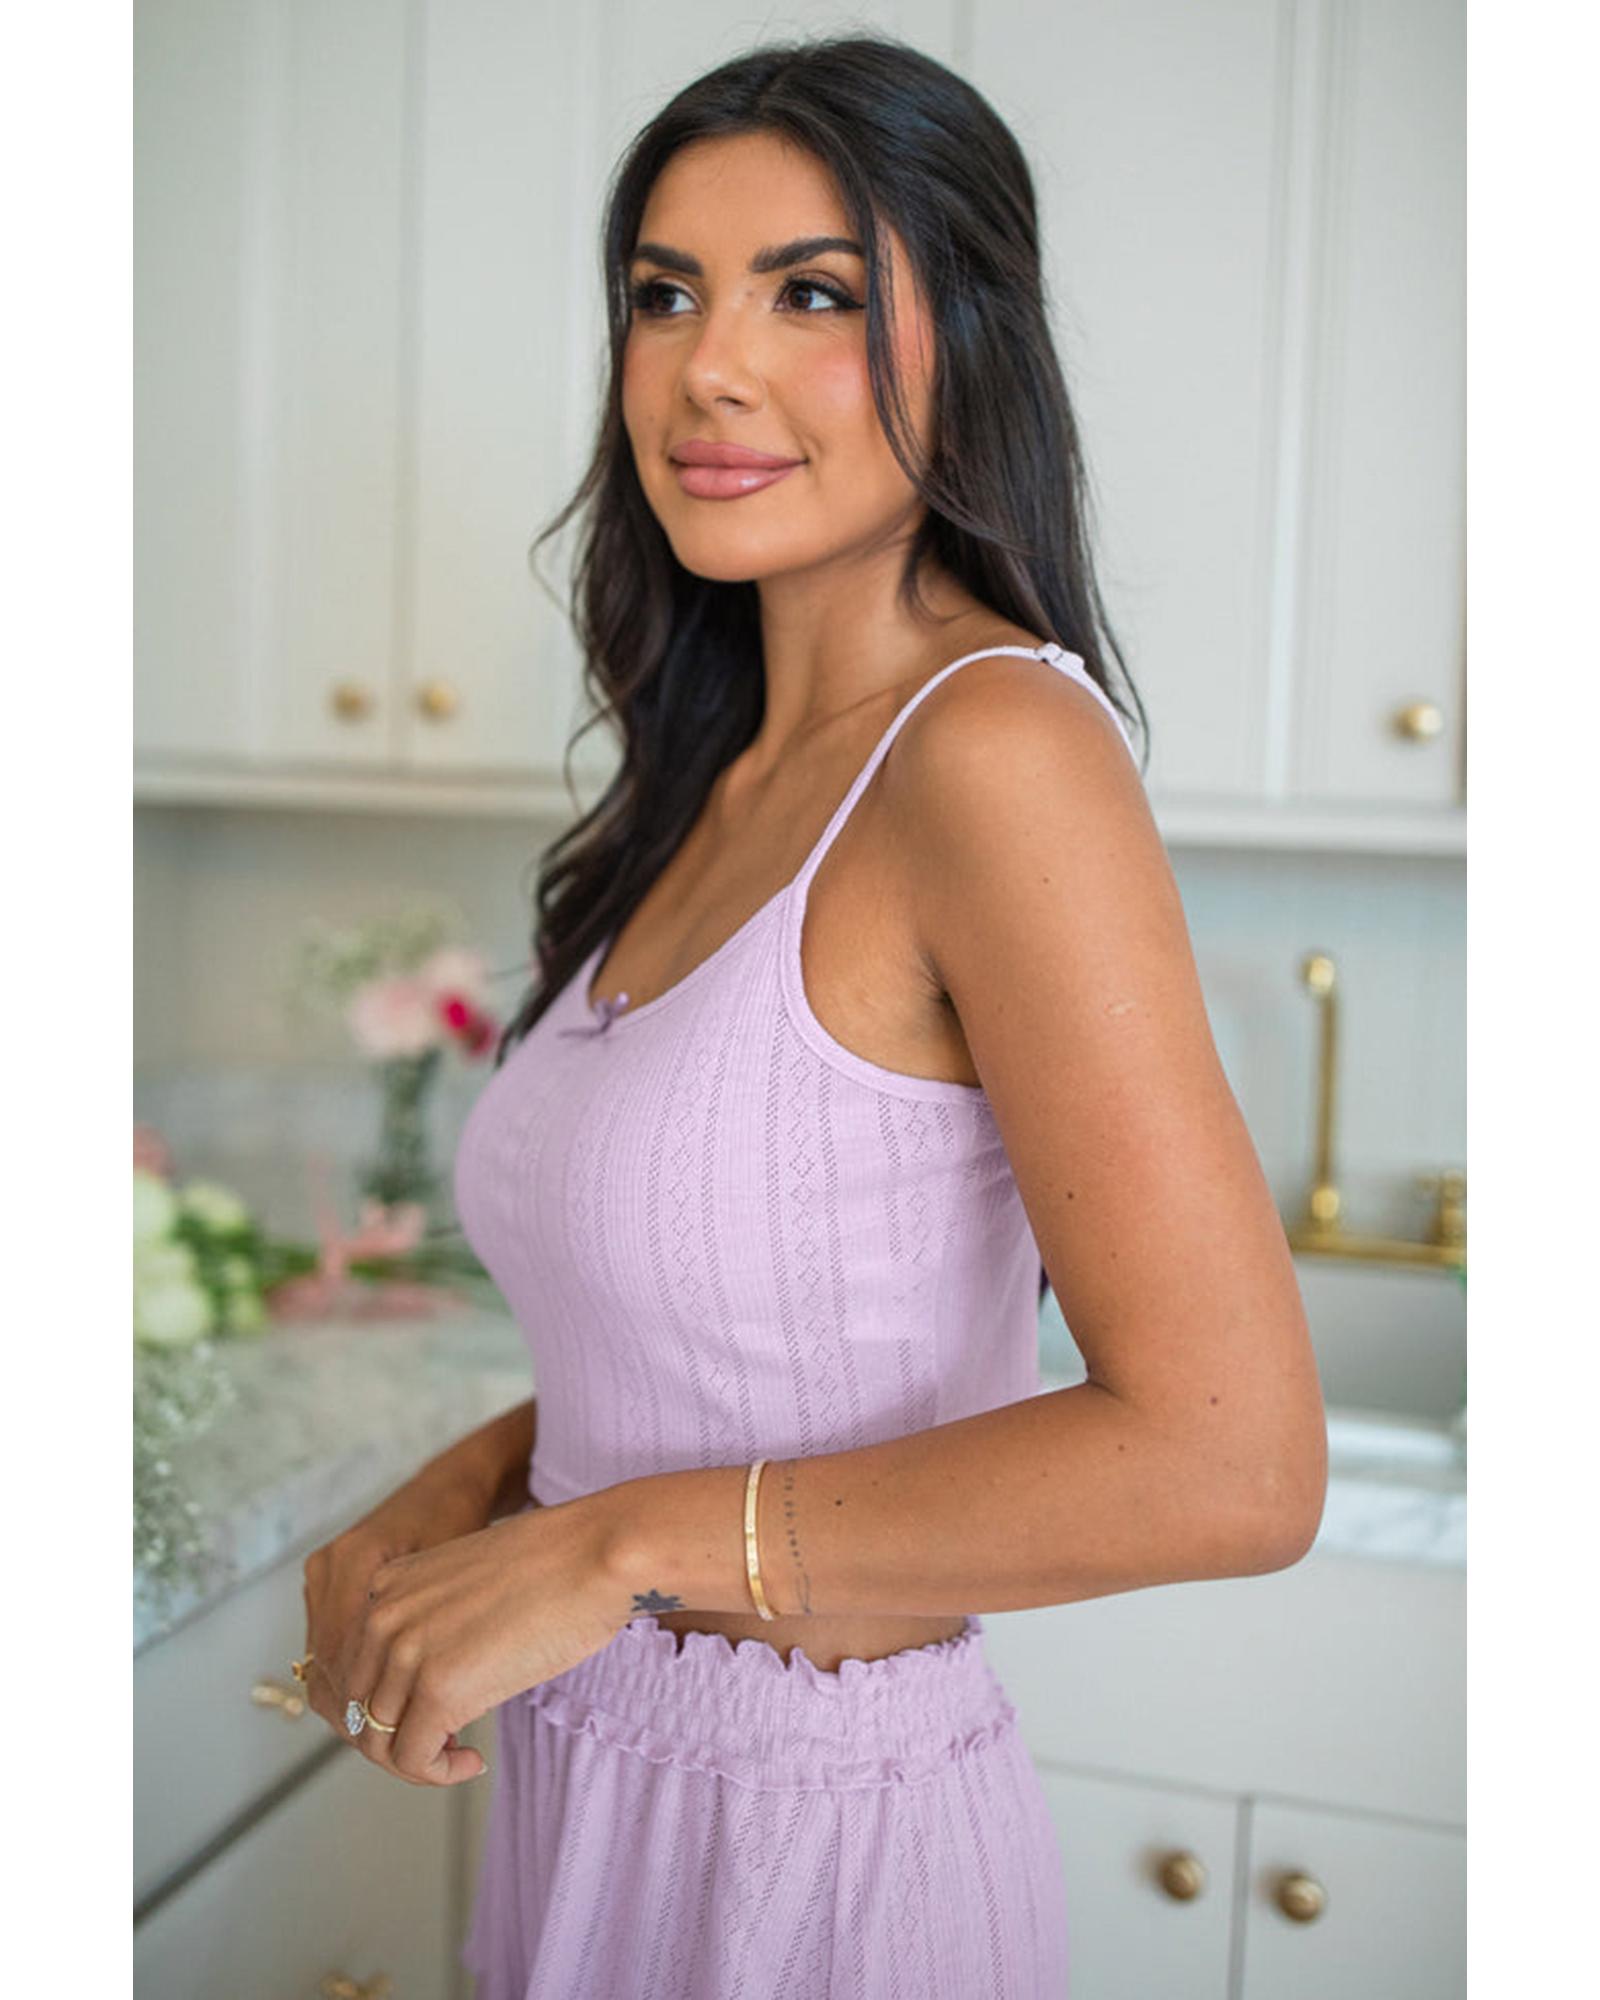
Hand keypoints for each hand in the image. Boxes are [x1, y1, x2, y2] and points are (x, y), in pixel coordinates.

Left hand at [325, 1496, 630, 1786]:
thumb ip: (434, 1620)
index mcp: (385, 1586)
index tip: (427, 1715)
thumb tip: (428, 1676)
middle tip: (444, 1744)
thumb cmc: (555, 1566)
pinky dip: (439, 1773)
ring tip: (459, 1754)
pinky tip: (473, 1761)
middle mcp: (382, 1617)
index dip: (387, 1705)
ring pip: (378, 1742)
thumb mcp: (468, 1582)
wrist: (595, 1556)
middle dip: (396, 1737)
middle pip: (359, 1710)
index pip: (354, 1670)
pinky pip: (413, 1760)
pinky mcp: (440, 1689)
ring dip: (418, 1759)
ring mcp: (406, 1653)